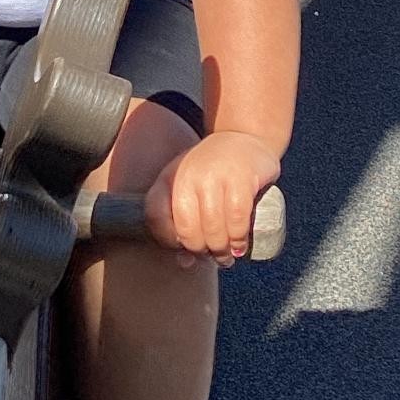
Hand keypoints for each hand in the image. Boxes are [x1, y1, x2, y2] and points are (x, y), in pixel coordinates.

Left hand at [145, 131, 280, 268]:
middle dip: (200, 250)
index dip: (168, 241)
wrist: (244, 136)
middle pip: (186, 228)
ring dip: (221, 250)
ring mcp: (214, 175)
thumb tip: (184, 264)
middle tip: (212, 257)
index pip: (155, 217)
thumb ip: (181, 220)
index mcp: (170, 177)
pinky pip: (237, 218)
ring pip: (213, 226)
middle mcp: (188, 174)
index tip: (184, 249)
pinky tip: (240, 244)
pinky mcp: (241, 177)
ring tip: (227, 255)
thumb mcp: (188, 186)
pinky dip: (238, 238)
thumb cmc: (212, 169)